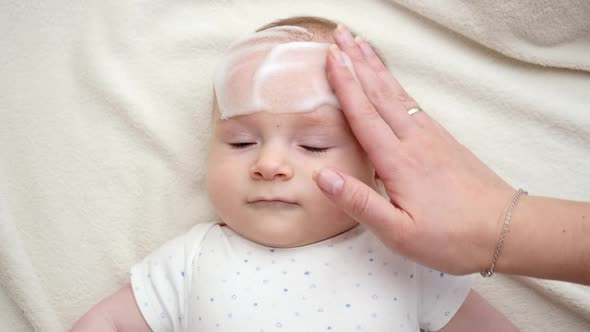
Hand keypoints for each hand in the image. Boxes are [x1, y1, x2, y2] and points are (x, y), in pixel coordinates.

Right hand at [315, 25, 515, 274]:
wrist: (506, 230)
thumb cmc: (452, 238)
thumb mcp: (399, 233)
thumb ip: (360, 203)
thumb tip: (323, 177)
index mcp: (398, 161)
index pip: (364, 115)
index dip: (345, 84)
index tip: (330, 57)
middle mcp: (414, 141)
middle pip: (379, 93)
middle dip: (357, 63)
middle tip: (340, 36)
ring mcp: (431, 137)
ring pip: (397, 94)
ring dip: (376, 68)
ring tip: (361, 46)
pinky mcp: (443, 141)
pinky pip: (413, 104)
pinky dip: (396, 86)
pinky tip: (392, 83)